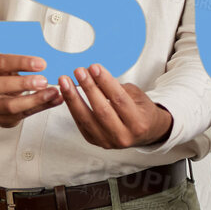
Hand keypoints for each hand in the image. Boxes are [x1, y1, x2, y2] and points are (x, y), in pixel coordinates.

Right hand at [0, 54, 63, 126]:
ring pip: (9, 106)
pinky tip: (54, 100)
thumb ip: (21, 64)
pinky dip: (41, 108)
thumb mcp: (5, 64)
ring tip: (53, 92)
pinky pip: (21, 116)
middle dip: (23, 83)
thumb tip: (45, 64)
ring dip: (34, 99)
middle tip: (44, 80)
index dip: (20, 63)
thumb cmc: (0, 74)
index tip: (42, 63)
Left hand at [58, 64, 173, 147]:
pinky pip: (80, 123)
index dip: (105, 83)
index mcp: (138, 123)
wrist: (145, 133)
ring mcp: (108, 141)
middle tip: (79, 71)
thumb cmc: (141, 112)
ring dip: (73, 98)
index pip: (119, 100)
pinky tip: (67, 94)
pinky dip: (73, 107)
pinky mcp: (95, 141)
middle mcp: (124, 136)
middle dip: (88, 88)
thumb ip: (117, 89)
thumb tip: (94, 77)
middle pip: (102, 110)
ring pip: (86, 119)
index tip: (94, 68)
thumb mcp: (137, 97)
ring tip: (65, 82)